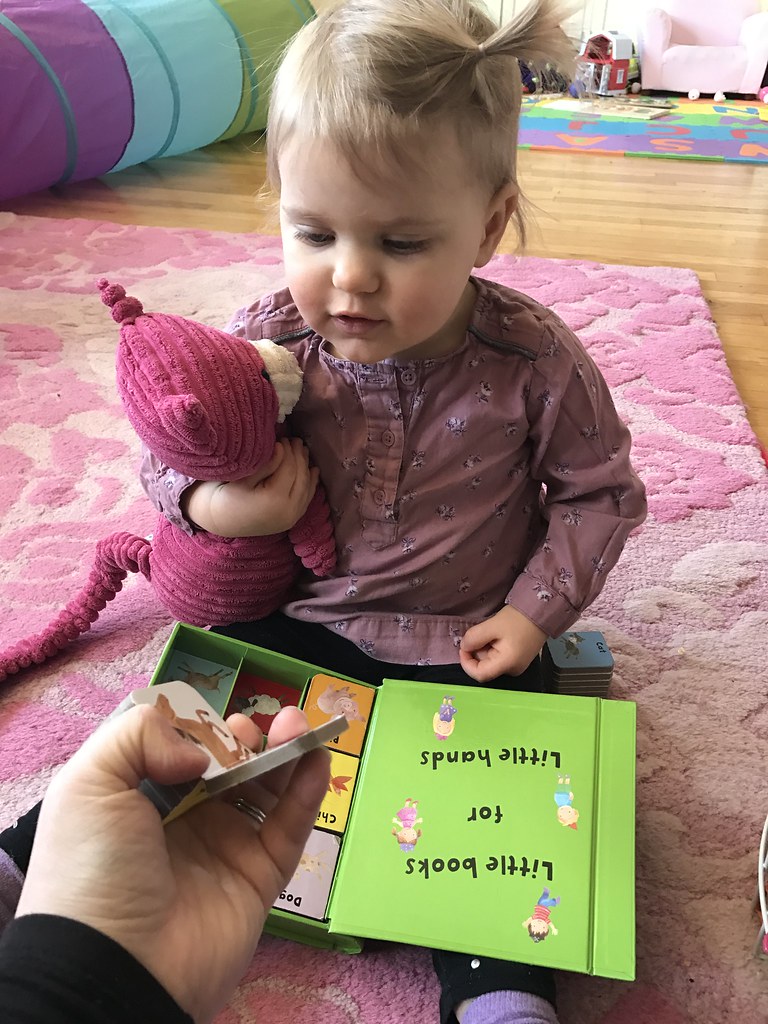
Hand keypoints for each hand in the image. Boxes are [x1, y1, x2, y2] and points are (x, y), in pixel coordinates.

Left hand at [16, 702, 328, 1023]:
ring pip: (266, 789)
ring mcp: (224, 848)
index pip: (182, 748)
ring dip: (286, 753)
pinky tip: (317, 759)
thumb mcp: (88, 784)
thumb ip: (139, 734)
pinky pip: (289, 829)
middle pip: (230, 764)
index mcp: (139, 796)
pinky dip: (308, 792)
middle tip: (266, 722)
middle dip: (250, 736)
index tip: (215, 716)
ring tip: (299, 726)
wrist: (115, 964)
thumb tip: (200, 751)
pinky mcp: (259, 878)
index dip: (203, 726)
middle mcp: (184, 818)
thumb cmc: (93, 867)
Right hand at [183, 437, 319, 536]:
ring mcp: (293, 517)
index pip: (289, 468)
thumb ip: (267, 463)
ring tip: (302, 450)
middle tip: (295, 440)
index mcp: (275, 499)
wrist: (223, 520)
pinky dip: (311, 483)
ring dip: (306, 467)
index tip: (283, 438)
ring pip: (307, 487)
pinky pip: (307, 498)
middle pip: (301, 477)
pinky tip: (313, 470)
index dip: (289, 451)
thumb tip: (282, 447)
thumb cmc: (228, 496)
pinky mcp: (292, 519)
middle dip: (299, 456)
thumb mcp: (244, 477)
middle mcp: (288, 511)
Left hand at [459, 605, 546, 682]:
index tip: (463, 647)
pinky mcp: (517, 659)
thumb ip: (475, 637)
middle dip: (476, 651)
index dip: (466, 663)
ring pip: (490, 661)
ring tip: (490, 631)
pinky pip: (498, 657)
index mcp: (507, 664)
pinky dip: (491, 647)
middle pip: (484, 667)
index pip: (479, 675)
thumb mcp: (493, 625)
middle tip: (480, 633)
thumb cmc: (518, 619)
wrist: (541, 613)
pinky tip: (496, 634)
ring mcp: (515, 666)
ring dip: (484, 648)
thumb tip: (464, 647)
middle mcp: (512, 670)